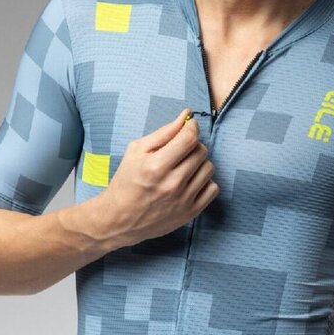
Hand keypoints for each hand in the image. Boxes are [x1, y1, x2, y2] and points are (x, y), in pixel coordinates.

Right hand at [90, 108, 219, 247]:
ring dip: (199, 163)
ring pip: (209, 168)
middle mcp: (172, 184)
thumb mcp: (136, 151)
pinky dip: (204, 182)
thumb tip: (186, 115)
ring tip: (183, 167)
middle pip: (201, 151)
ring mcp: (183, 200)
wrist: (120, 219)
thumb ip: (164, 132)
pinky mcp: (190, 213)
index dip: (192, 127)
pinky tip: (189, 182)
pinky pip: (213, 188)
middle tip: (179, 150)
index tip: (188, 126)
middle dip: (192, 145)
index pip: (189, 138)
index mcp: (156, 166)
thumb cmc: (127, 181)